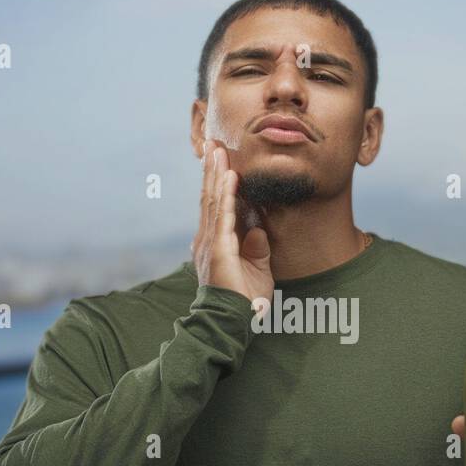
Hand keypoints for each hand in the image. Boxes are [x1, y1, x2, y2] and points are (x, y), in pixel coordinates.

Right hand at [191, 138, 273, 306]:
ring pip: (212, 200)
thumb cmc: (243, 301)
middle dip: (211, 169)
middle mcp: (207, 239)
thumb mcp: (256, 270)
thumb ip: (256, 250)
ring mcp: (210, 243)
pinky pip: (222, 215)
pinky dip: (226, 194)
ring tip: (218, 150)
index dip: (217, 181)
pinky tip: (229, 176)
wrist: (230, 322)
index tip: (220, 159)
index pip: (215, 206)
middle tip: (213, 144)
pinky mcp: (218, 249)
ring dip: (216, 173)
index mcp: (214, 242)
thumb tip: (258, 232)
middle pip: (209, 197)